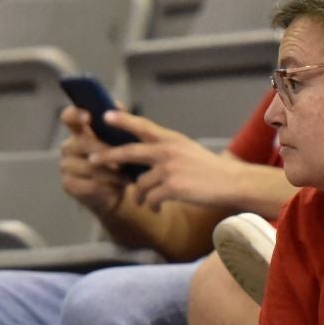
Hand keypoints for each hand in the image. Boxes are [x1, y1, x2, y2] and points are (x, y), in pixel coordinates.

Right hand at [58, 106, 126, 216]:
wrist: (116, 192)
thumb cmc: (119, 162)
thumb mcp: (122, 142)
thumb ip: (119, 122)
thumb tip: (116, 105)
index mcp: (79, 131)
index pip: (69, 116)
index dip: (76, 115)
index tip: (88, 118)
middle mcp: (68, 146)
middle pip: (82, 143)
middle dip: (105, 152)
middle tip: (125, 161)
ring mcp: (65, 165)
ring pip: (88, 166)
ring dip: (110, 173)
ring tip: (127, 178)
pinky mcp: (68, 184)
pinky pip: (88, 185)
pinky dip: (106, 187)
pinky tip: (117, 189)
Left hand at [92, 110, 253, 211]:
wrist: (231, 182)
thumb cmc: (209, 169)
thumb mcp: (187, 150)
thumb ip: (165, 150)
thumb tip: (143, 156)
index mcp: (171, 139)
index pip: (142, 125)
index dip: (122, 120)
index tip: (105, 115)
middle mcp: (168, 150)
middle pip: (129, 152)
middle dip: (107, 157)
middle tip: (92, 161)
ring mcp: (169, 169)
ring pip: (140, 183)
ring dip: (138, 195)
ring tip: (142, 201)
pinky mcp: (173, 187)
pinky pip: (151, 198)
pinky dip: (151, 205)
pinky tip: (156, 208)